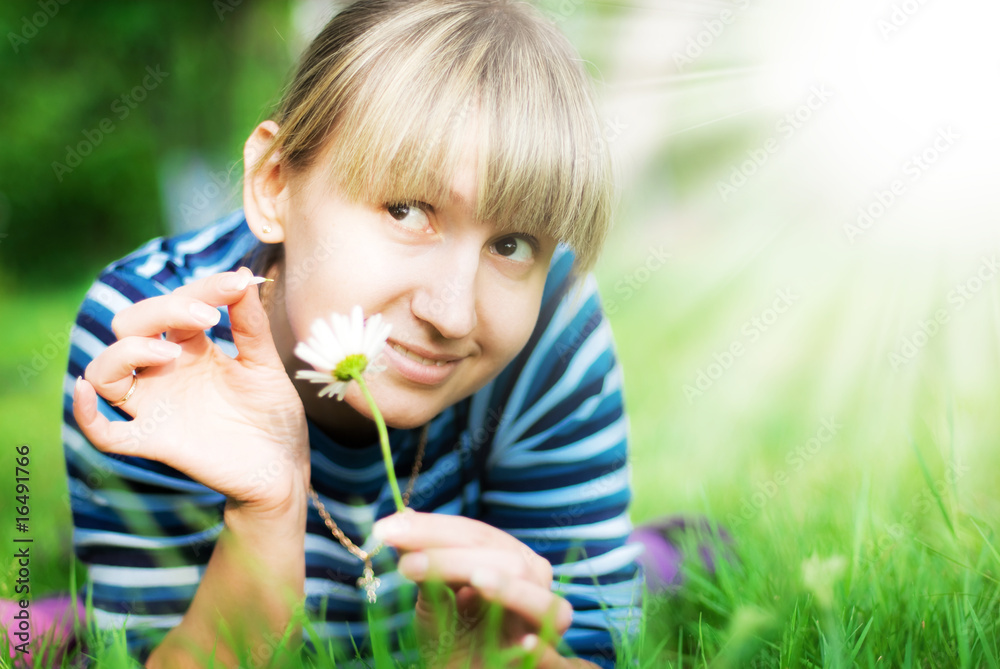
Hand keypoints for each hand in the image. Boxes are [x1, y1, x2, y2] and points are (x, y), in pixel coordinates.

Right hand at [72, 267, 309, 514]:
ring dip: (127, 351)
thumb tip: (241, 274)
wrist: (283, 468)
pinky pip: (105, 432)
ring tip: (171, 351)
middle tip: (208, 318)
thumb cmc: (273, 414)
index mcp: (191, 347)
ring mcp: (156, 406)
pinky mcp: (156, 442)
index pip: (175, 305)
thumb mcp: (265, 364)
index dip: (201, 289)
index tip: (236, 284)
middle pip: (130, 326)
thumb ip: (251, 324)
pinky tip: (88, 392)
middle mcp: (165, 371)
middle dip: (159, 311)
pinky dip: (86, 415)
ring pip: (105, 370)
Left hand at [373, 511, 579, 667]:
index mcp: (508, 557)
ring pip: (528, 588)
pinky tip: (526, 644)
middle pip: (499, 553)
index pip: (474, 533)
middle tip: (406, 563)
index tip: (389, 530)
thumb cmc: (452, 638)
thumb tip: (397, 526)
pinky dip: (541, 647)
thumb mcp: (433, 600)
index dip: (433, 528)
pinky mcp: (543, 660)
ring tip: (475, 580)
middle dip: (452, 553)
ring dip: (503, 584)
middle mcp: (532, 578)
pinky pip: (550, 648)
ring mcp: (541, 618)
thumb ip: (423, 566)